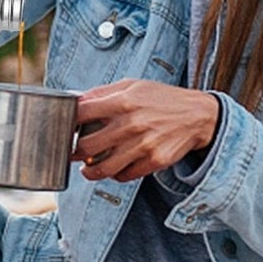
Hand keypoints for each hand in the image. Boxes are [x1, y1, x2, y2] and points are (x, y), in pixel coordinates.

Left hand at [73, 80, 220, 181]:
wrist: (197, 116)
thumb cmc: (162, 99)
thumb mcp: (132, 86)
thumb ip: (103, 93)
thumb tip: (77, 101)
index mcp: (123, 101)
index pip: (81, 113)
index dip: (67, 121)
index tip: (64, 127)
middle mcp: (131, 124)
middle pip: (86, 146)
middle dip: (74, 152)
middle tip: (72, 152)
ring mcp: (143, 145)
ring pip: (102, 168)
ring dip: (89, 171)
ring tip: (87, 168)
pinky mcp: (154, 161)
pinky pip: (124, 176)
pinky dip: (115, 175)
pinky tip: (114, 168)